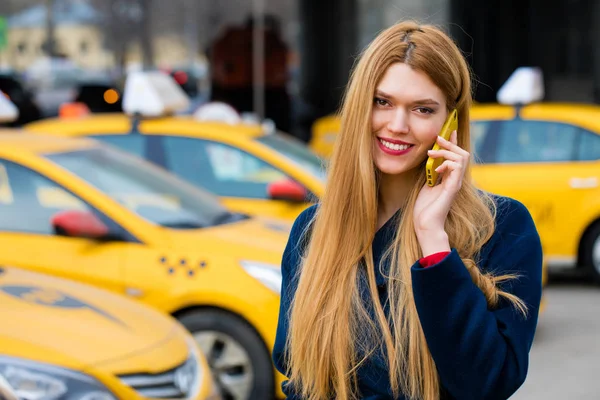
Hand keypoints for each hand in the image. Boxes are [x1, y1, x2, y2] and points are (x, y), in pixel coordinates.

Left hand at [413, 131, 469, 253]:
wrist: (425, 224)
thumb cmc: (424, 208)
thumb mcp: (426, 185)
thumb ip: (431, 173)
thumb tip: (430, 161)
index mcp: (449, 178)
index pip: (456, 156)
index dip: (453, 142)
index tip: (449, 130)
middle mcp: (455, 179)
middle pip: (462, 153)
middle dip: (450, 143)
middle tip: (438, 138)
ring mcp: (456, 183)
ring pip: (462, 157)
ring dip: (446, 152)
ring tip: (432, 154)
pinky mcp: (453, 188)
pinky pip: (457, 167)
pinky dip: (447, 163)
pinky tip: (436, 169)